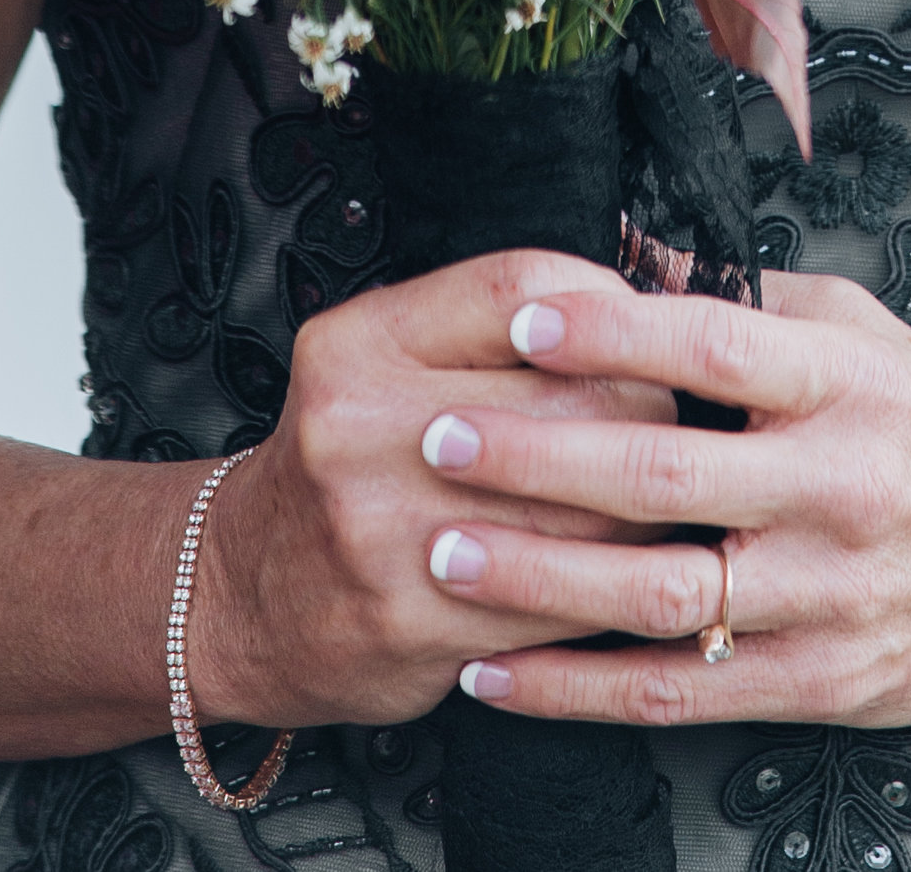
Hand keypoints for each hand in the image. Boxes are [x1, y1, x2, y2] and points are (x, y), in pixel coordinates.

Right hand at [184, 251, 676, 727]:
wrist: (239, 591)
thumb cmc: (341, 461)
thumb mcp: (378, 355)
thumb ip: (483, 321)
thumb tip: (630, 305)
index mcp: (360, 343)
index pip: (522, 289)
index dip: (606, 305)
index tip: (642, 329)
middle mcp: (361, 427)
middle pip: (570, 398)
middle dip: (646, 409)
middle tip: (672, 418)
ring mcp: (383, 531)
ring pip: (579, 509)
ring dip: (643, 507)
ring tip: (658, 497)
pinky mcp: (412, 621)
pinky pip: (556, 601)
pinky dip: (606, 585)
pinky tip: (615, 571)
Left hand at [408, 264, 910, 732]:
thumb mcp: (869, 334)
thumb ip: (753, 300)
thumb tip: (627, 253)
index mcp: (850, 384)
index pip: (719, 346)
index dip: (617, 331)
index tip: (521, 319)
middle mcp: (841, 488)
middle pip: (670, 476)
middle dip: (539, 459)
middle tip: (438, 439)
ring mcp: (829, 596)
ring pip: (662, 597)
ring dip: (538, 580)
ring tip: (441, 552)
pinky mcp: (820, 684)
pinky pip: (679, 695)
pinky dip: (576, 689)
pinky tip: (495, 674)